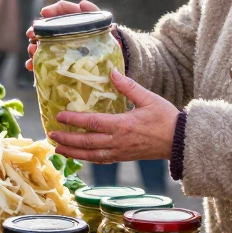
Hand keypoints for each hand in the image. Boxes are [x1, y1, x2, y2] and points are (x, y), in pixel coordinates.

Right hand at [25, 0, 101, 70]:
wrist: (107, 56)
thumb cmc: (102, 36)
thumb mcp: (100, 23)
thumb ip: (93, 12)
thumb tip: (82, 3)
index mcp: (71, 19)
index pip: (59, 10)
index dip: (51, 10)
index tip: (44, 12)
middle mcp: (60, 32)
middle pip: (43, 29)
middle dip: (35, 31)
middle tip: (32, 34)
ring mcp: (56, 46)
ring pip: (39, 45)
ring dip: (33, 47)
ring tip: (32, 51)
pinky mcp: (55, 61)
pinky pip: (42, 62)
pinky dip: (35, 63)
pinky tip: (31, 65)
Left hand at [47, 70, 178, 162]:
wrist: (180, 141)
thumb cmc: (166, 118)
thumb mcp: (148, 98)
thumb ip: (128, 86)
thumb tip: (112, 71)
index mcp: (123, 125)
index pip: (92, 123)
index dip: (73, 120)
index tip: (58, 116)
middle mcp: (118, 141)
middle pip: (86, 143)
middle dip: (67, 139)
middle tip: (51, 134)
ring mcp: (120, 152)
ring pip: (91, 156)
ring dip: (73, 152)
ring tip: (57, 148)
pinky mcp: (123, 157)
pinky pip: (101, 160)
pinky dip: (87, 159)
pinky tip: (78, 156)